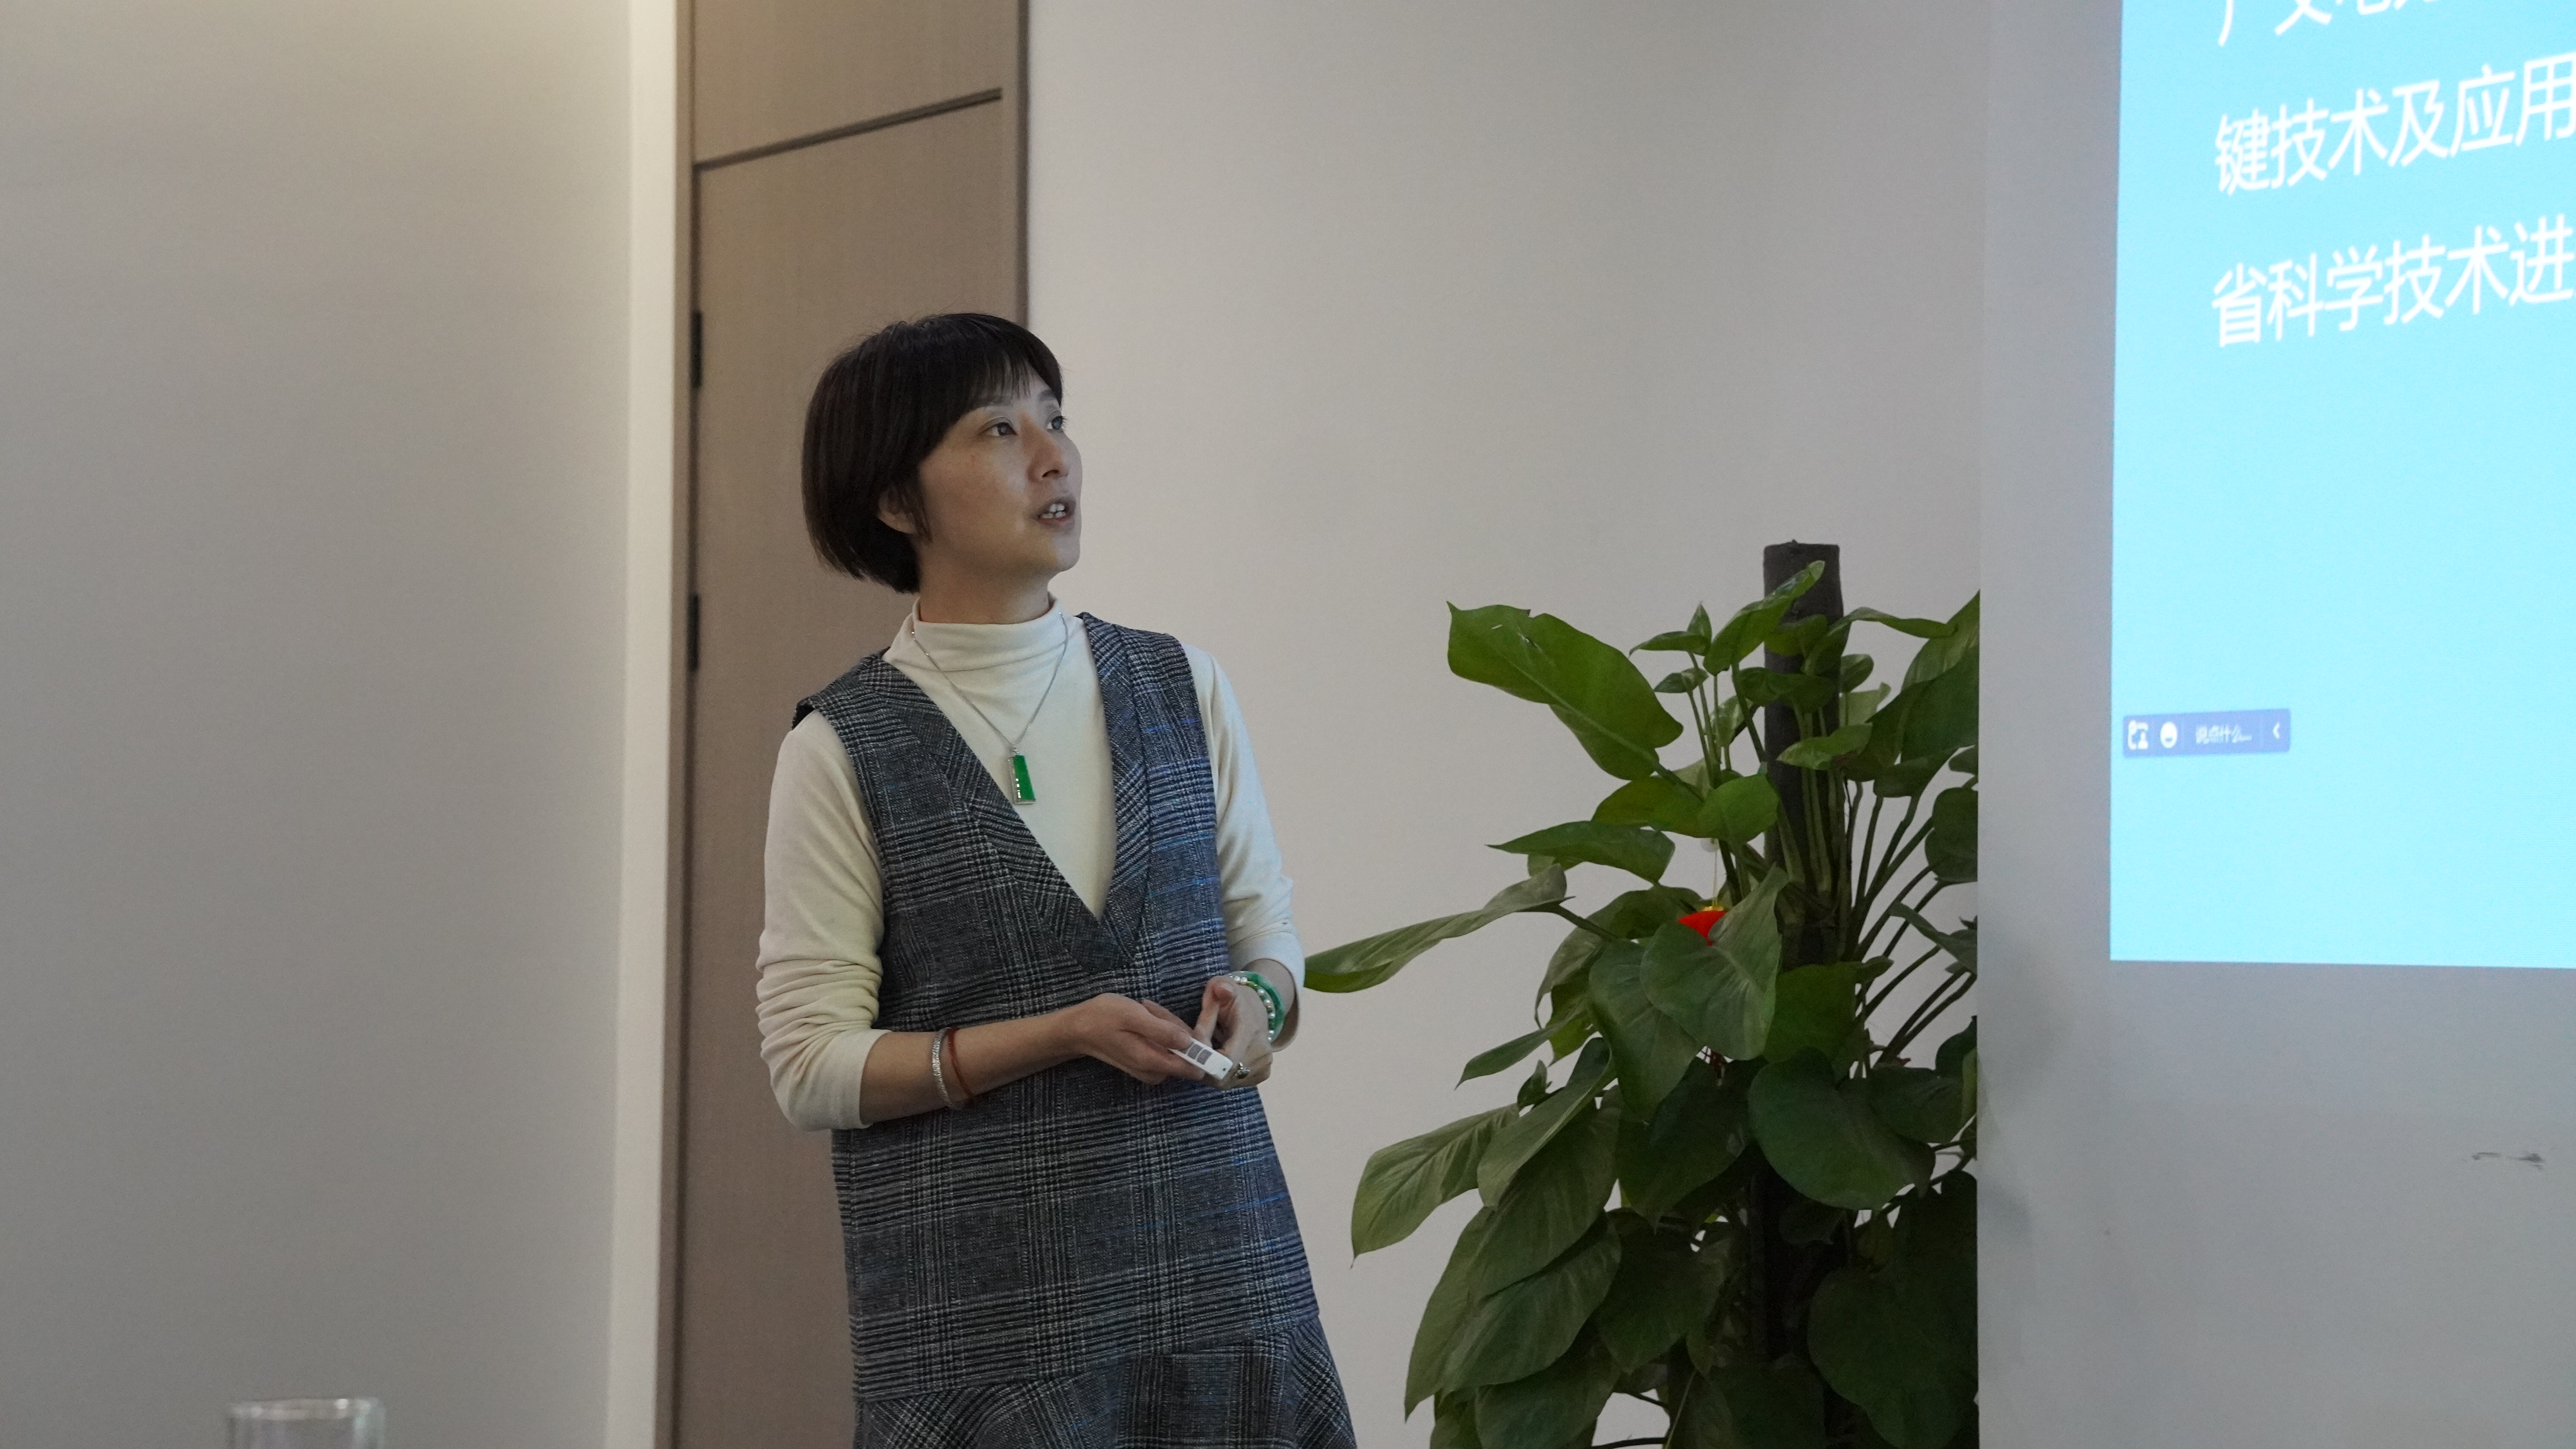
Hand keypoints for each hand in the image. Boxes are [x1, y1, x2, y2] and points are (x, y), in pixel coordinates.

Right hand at [1056, 992, 1201, 1084]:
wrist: (1077, 1029)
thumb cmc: (1103, 1018)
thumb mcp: (1134, 1016)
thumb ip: (1163, 1031)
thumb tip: (1191, 1042)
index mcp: (1153, 1062)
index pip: (1194, 1067)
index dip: (1201, 1045)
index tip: (1193, 1023)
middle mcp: (1155, 1072)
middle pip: (1186, 1052)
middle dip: (1176, 1027)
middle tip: (1151, 1010)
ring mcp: (1151, 1068)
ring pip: (1176, 1045)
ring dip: (1165, 1024)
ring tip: (1143, 1010)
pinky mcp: (1147, 1062)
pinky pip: (1165, 1044)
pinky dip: (1158, 1028)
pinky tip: (1143, 1016)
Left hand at [1193, 976, 1272, 1088]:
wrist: (1257, 1010)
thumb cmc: (1234, 999)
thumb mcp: (1223, 987)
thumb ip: (1220, 988)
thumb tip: (1221, 990)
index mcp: (1251, 1031)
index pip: (1226, 1060)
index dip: (1204, 1058)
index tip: (1192, 1046)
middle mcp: (1261, 1053)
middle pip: (1223, 1075)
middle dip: (1203, 1065)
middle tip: (1195, 1049)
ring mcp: (1263, 1067)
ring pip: (1225, 1082)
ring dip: (1210, 1070)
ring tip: (1207, 1051)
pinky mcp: (1261, 1075)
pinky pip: (1232, 1083)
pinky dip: (1220, 1075)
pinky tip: (1218, 1058)